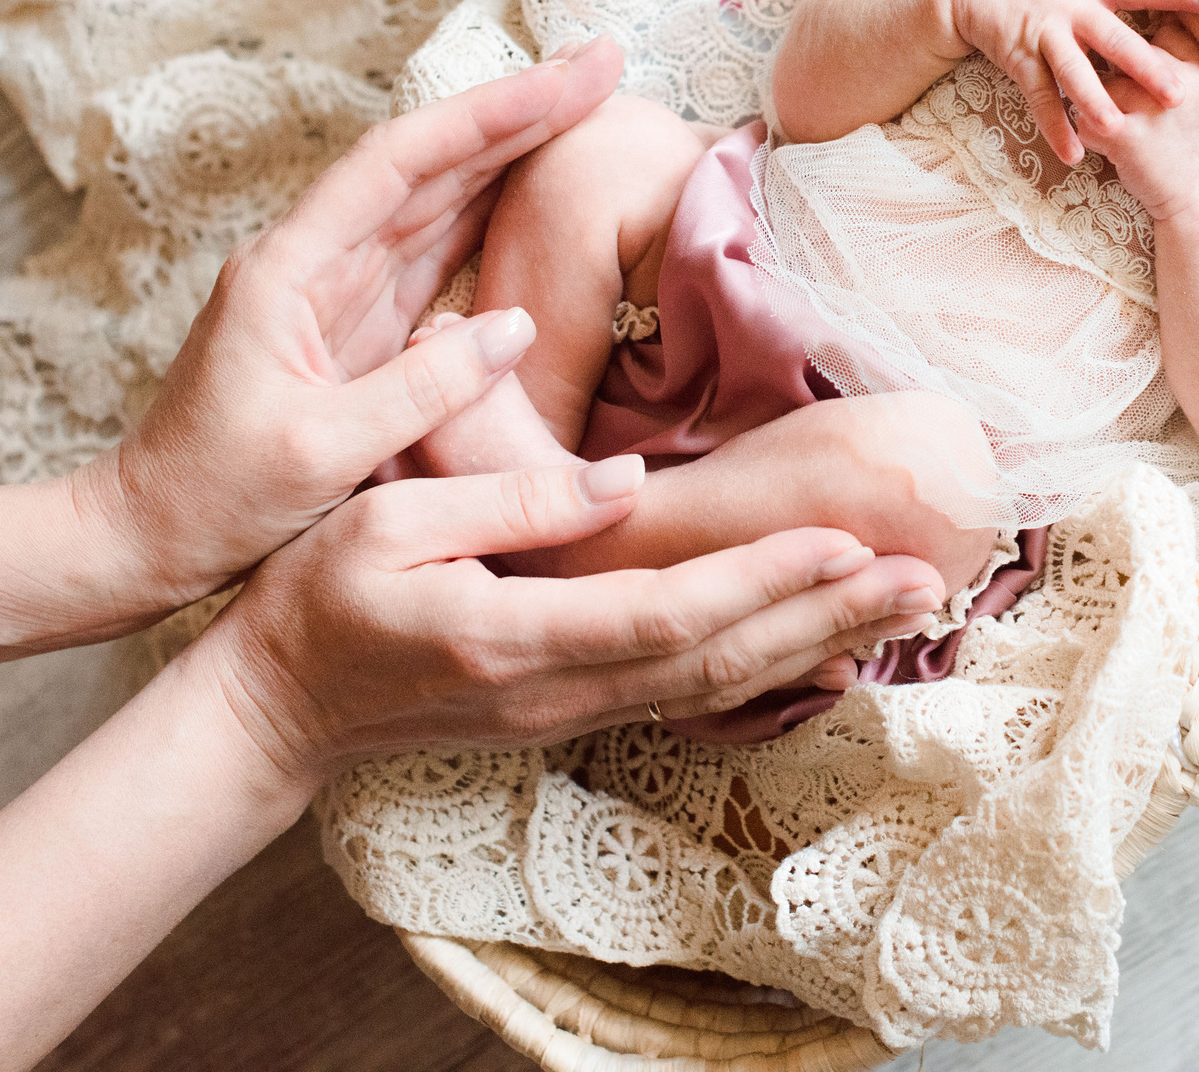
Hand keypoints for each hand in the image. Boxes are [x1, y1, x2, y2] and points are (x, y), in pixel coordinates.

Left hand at [85, 39, 624, 608]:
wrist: (147, 537)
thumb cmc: (212, 498)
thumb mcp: (317, 451)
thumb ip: (417, 389)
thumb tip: (514, 325)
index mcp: (289, 267)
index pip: (401, 161)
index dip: (490, 113)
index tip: (566, 78)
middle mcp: (314, 260)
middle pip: (429, 160)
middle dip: (519, 109)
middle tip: (604, 64)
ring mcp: (338, 290)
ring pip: (439, 196)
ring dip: (515, 150)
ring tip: (590, 108)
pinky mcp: (360, 327)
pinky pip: (438, 251)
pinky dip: (496, 214)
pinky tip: (542, 193)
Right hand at [194, 457, 949, 775]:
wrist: (273, 710)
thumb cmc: (315, 599)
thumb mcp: (388, 524)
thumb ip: (510, 503)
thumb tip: (627, 484)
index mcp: (512, 634)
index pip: (667, 613)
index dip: (764, 580)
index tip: (845, 539)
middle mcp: (555, 691)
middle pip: (719, 661)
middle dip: (828, 617)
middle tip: (925, 576)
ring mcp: (566, 715)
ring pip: (716, 689)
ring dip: (815, 644)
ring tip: (903, 606)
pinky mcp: (569, 715)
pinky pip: (688, 697)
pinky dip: (766, 670)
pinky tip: (823, 644)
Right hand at [924, 0, 1198, 162]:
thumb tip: (1163, 12)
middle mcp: (1073, 8)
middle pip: (1114, 39)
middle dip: (1146, 68)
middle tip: (1177, 94)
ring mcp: (1045, 34)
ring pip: (1074, 72)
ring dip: (1095, 101)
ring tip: (1118, 127)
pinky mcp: (1019, 57)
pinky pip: (1041, 98)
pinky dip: (1056, 127)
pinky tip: (1073, 153)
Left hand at [1085, 20, 1198, 221]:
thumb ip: (1190, 57)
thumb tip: (1165, 22)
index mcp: (1198, 70)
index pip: (1162, 32)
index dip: (1141, 48)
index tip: (1133, 59)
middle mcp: (1173, 83)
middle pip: (1125, 51)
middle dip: (1114, 66)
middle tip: (1110, 82)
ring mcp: (1147, 109)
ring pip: (1099, 83)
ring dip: (1096, 103)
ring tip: (1113, 124)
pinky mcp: (1124, 136)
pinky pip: (1085, 118)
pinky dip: (1088, 133)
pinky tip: (1104, 146)